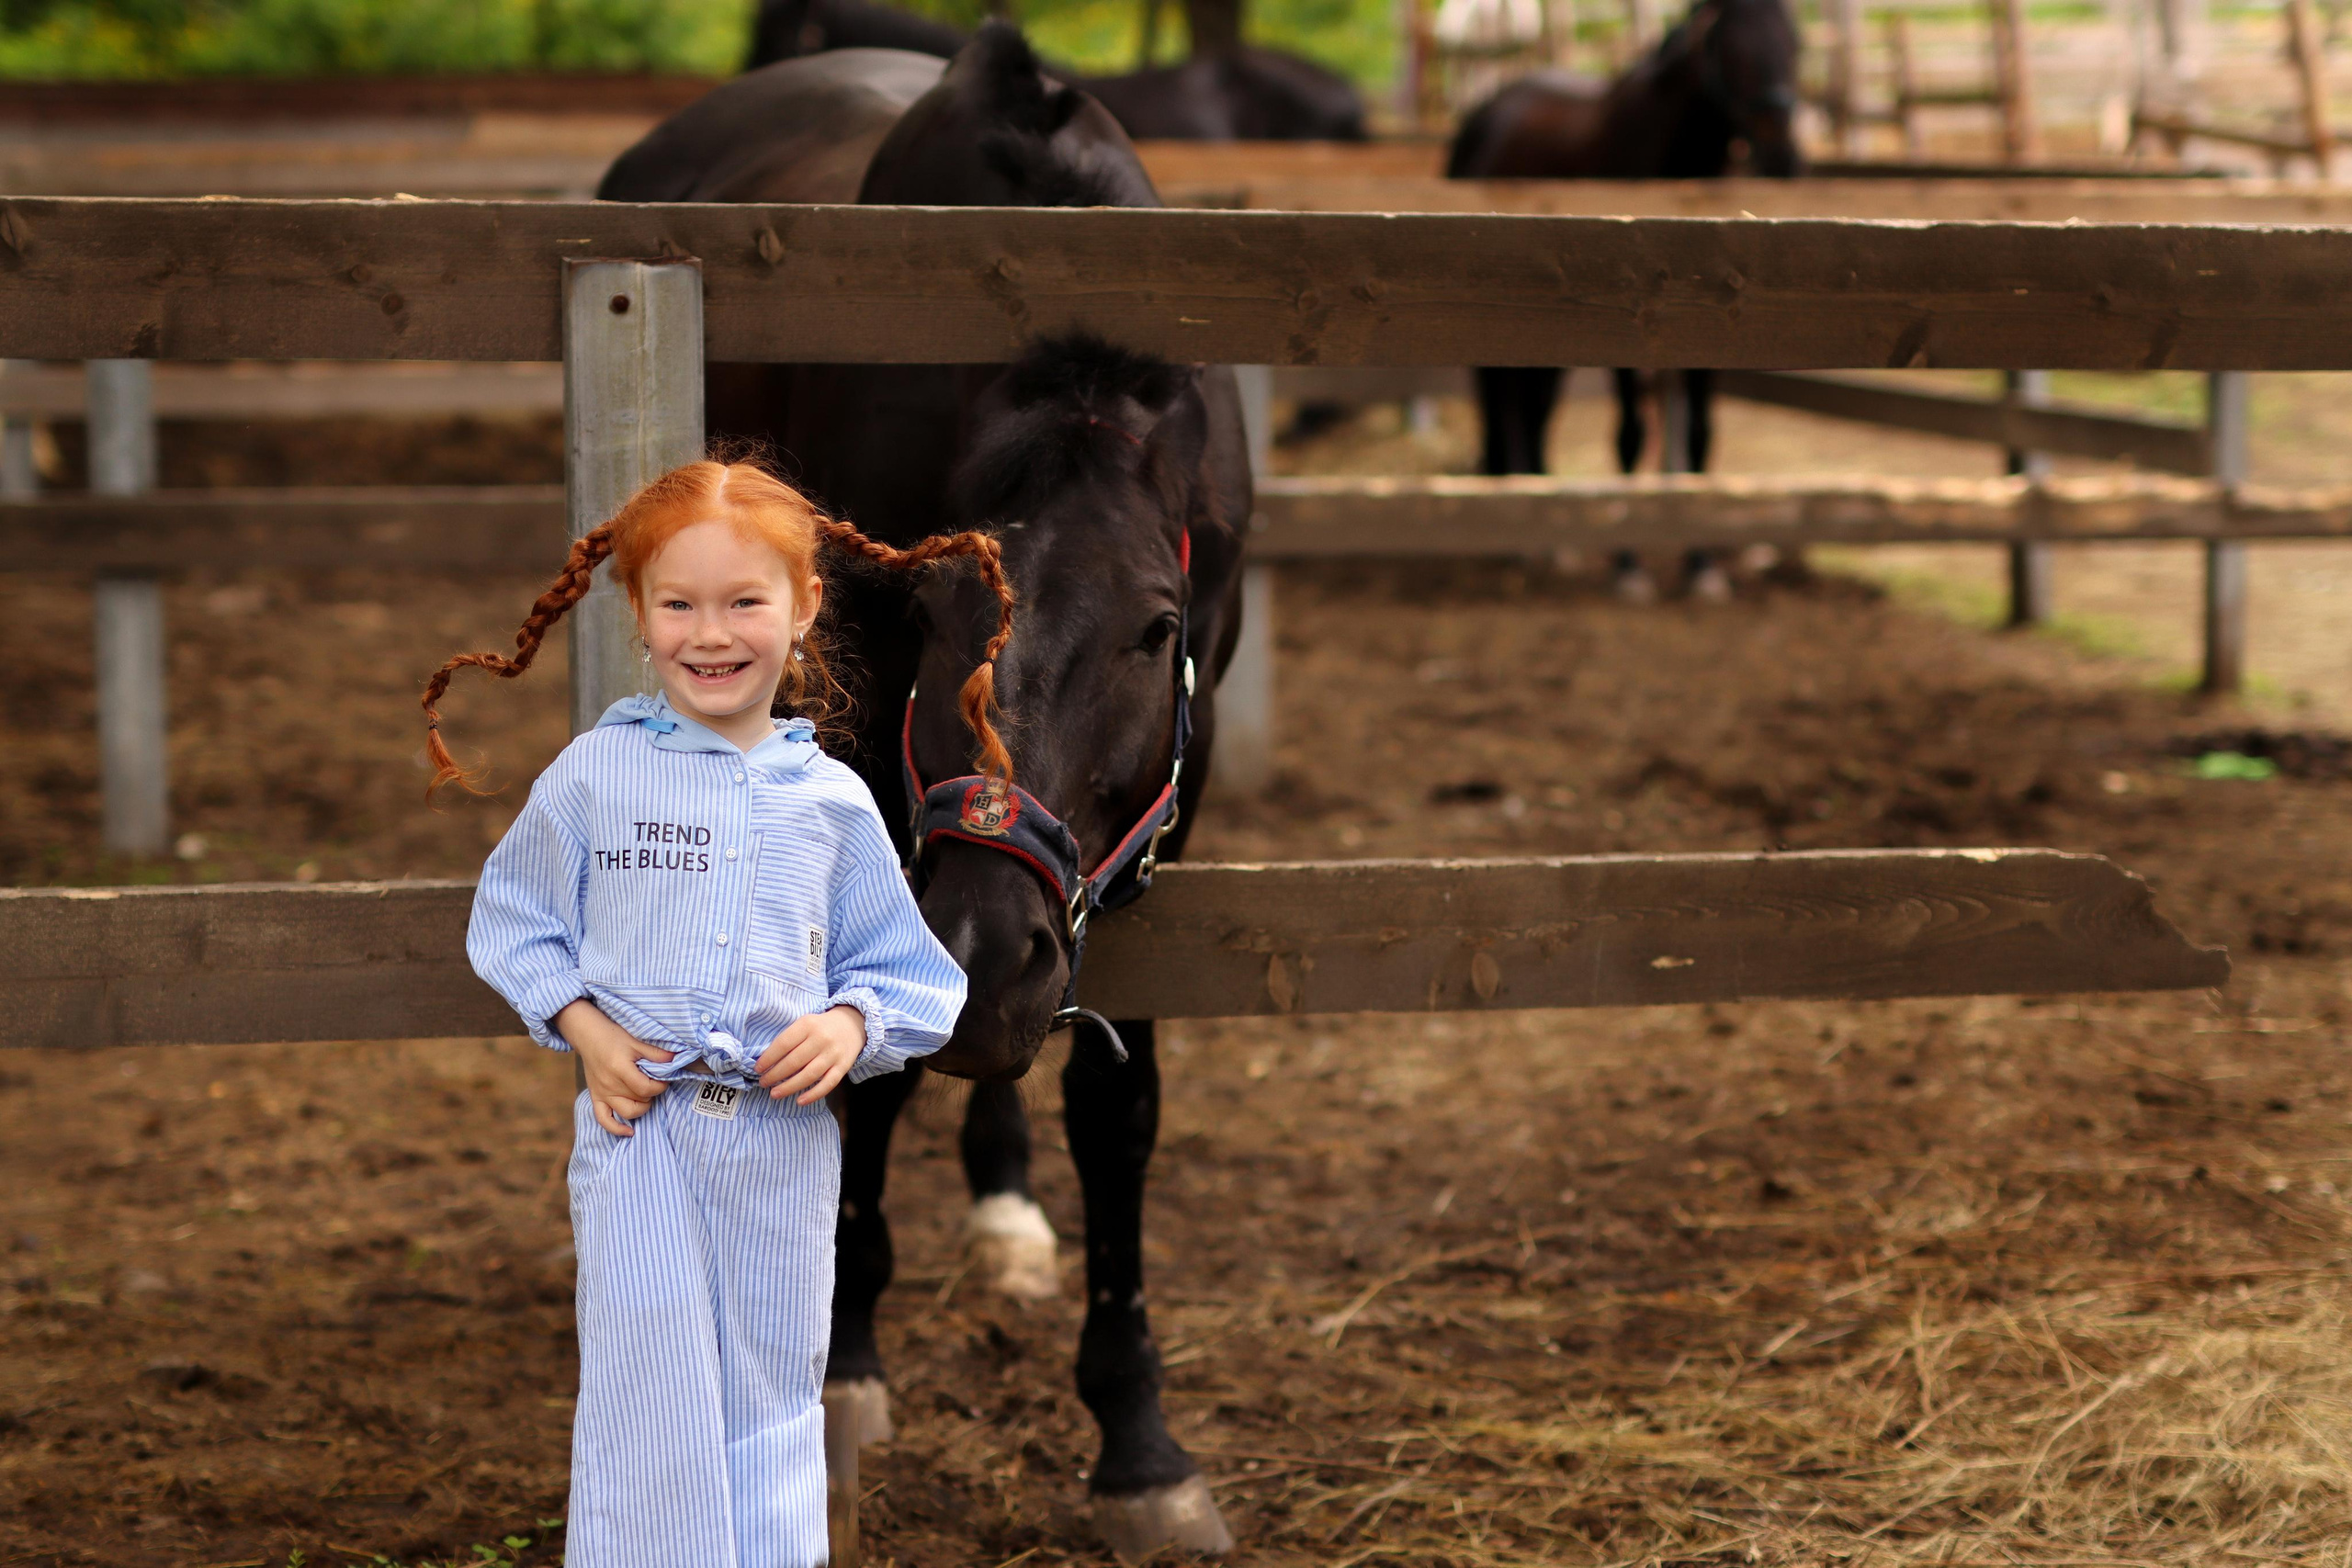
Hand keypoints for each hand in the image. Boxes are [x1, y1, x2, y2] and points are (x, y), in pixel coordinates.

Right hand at [556, 998, 675, 1137]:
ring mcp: (601, 1093)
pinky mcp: (595, 1097)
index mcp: (620, 1069)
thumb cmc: (613, 1036)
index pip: (646, 1088)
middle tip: (654, 1083)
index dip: (660, 1086)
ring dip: (641, 1108)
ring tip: (646, 1097)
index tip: (664, 1080)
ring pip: (626, 1112)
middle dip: (652, 1094)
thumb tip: (676, 1060)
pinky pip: (603, 1120)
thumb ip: (656, 1054)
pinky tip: (629, 1131)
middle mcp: (610, 1085)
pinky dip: (616, 1128)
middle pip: (638, 1100)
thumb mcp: (636, 1041)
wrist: (588, 1036)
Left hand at [757, 1005, 865, 1105]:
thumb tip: (767, 1063)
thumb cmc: (820, 1027)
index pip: (783, 1044)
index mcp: (808, 1025)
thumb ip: (789, 1039)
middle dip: (775, 1075)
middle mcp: (821, 1039)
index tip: (758, 1069)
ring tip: (775, 1094)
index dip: (768, 1059)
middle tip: (763, 1083)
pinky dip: (813, 1095)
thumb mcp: (804, 1024)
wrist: (852, 1024)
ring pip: (809, 1075)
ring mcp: (833, 1054)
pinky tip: (800, 1101)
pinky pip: (828, 1084)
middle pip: (794, 1061)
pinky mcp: (843, 1066)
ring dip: (789, 1087)